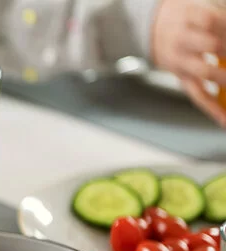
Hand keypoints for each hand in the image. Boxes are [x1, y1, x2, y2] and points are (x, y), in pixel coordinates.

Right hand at [152, 0, 225, 126]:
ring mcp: (179, 61)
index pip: (210, 21)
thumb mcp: (200, 8)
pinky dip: (211, 108)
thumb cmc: (186, 17)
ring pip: (202, 72)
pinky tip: (223, 119)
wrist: (153, 28)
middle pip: (210, 45)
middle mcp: (181, 40)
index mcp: (187, 16)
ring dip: (225, 78)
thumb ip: (220, 19)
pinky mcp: (181, 77)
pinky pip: (196, 94)